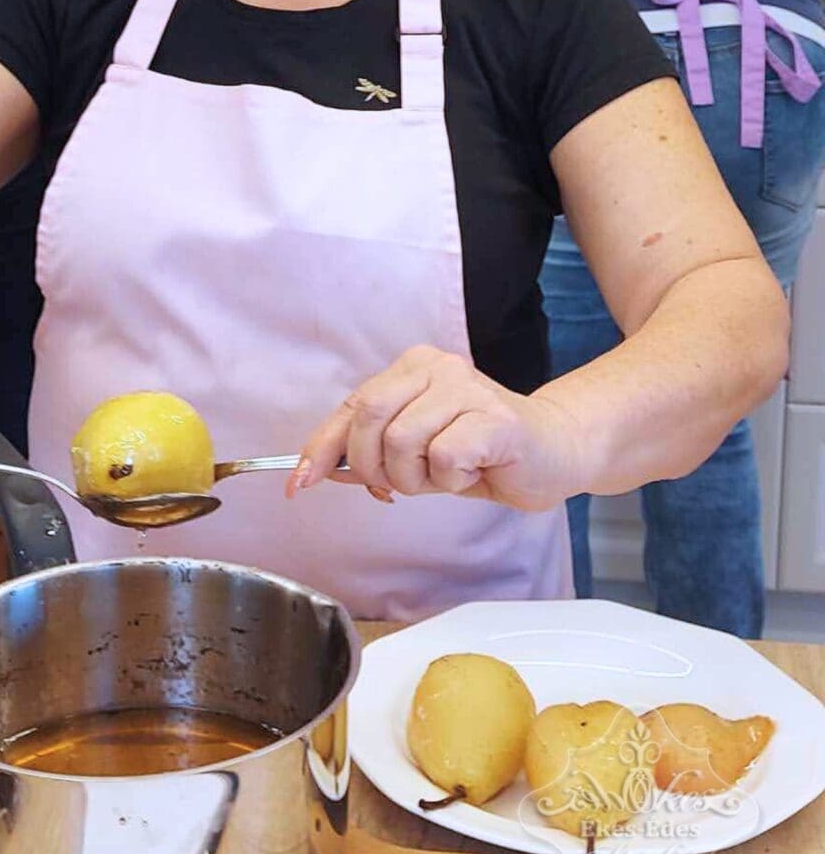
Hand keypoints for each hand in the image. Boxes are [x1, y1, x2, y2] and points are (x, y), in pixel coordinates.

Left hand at [287, 346, 583, 511]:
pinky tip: (474, 472)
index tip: (298, 483)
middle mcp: (438, 367)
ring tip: (447, 475)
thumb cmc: (481, 451)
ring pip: (403, 443)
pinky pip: (444, 457)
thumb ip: (369, 454)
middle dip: (372, 468)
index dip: (320, 448)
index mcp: (413, 367)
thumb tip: (314, 471)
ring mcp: (468, 389)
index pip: (352, 406)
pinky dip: (451, 479)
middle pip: (370, 419)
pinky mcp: (496, 419)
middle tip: (401, 486)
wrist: (555, 451)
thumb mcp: (416, 451)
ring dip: (417, 478)